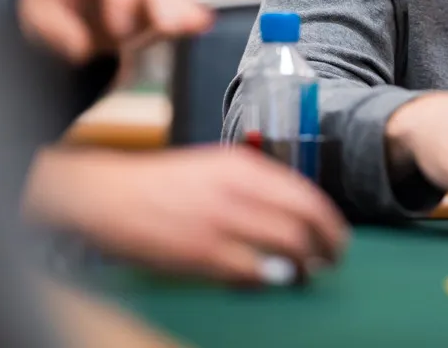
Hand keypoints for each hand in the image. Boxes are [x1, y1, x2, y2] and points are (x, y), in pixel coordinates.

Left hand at [17, 0, 211, 64]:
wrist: (58, 17)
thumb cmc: (47, 12)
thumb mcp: (36, 17)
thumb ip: (55, 29)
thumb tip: (80, 47)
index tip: (118, 30)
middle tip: (170, 26)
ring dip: (181, 5)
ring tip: (194, 26)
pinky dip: (189, 12)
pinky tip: (201, 23)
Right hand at [25, 146, 347, 282]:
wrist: (110, 195)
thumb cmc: (166, 184)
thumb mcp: (216, 167)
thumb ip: (255, 185)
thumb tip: (295, 214)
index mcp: (244, 167)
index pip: (307, 196)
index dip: (330, 222)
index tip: (336, 238)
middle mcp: (238, 190)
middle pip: (304, 223)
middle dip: (326, 247)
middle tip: (331, 262)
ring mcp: (221, 222)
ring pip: (286, 247)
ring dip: (303, 267)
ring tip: (303, 276)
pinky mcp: (202, 253)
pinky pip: (253, 272)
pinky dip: (268, 279)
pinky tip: (268, 281)